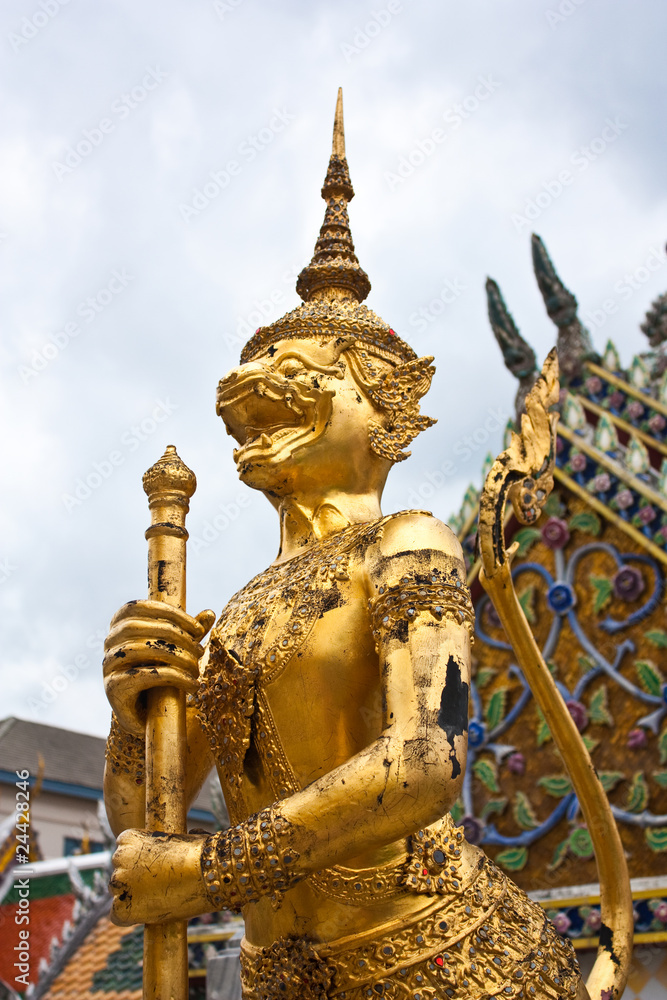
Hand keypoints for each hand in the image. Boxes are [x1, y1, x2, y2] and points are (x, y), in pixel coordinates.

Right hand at [103, 601, 214, 735]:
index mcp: (120, 625)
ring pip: (140, 649)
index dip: (170, 613)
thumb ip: (191, 631)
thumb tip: (209, 613)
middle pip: (138, 627)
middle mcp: (109, 642)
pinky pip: (144, 676)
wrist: (147, 715)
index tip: (197, 629)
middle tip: (200, 651)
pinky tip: (192, 685)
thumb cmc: (162, 673)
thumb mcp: (179, 648)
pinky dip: (174, 677)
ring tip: (196, 668)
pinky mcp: (113, 688)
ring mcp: (108, 665)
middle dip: (176, 636)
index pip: (138, 607)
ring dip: (177, 657)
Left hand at [109, 828, 210, 924]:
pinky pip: (117, 915)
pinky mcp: (122, 907)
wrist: (207, 873)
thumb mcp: (182, 841)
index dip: (138, 862)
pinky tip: (145, 915)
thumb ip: (170, 846)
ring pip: (117, 893)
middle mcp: (119, 856)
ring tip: (154, 901)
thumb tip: (186, 840)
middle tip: (155, 888)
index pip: (124, 851)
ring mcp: (119, 881)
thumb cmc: (202, 854)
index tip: (152, 870)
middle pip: (119, 872)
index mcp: (129, 837)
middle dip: (133, 880)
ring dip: (131, 897)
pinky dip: (129, 917)